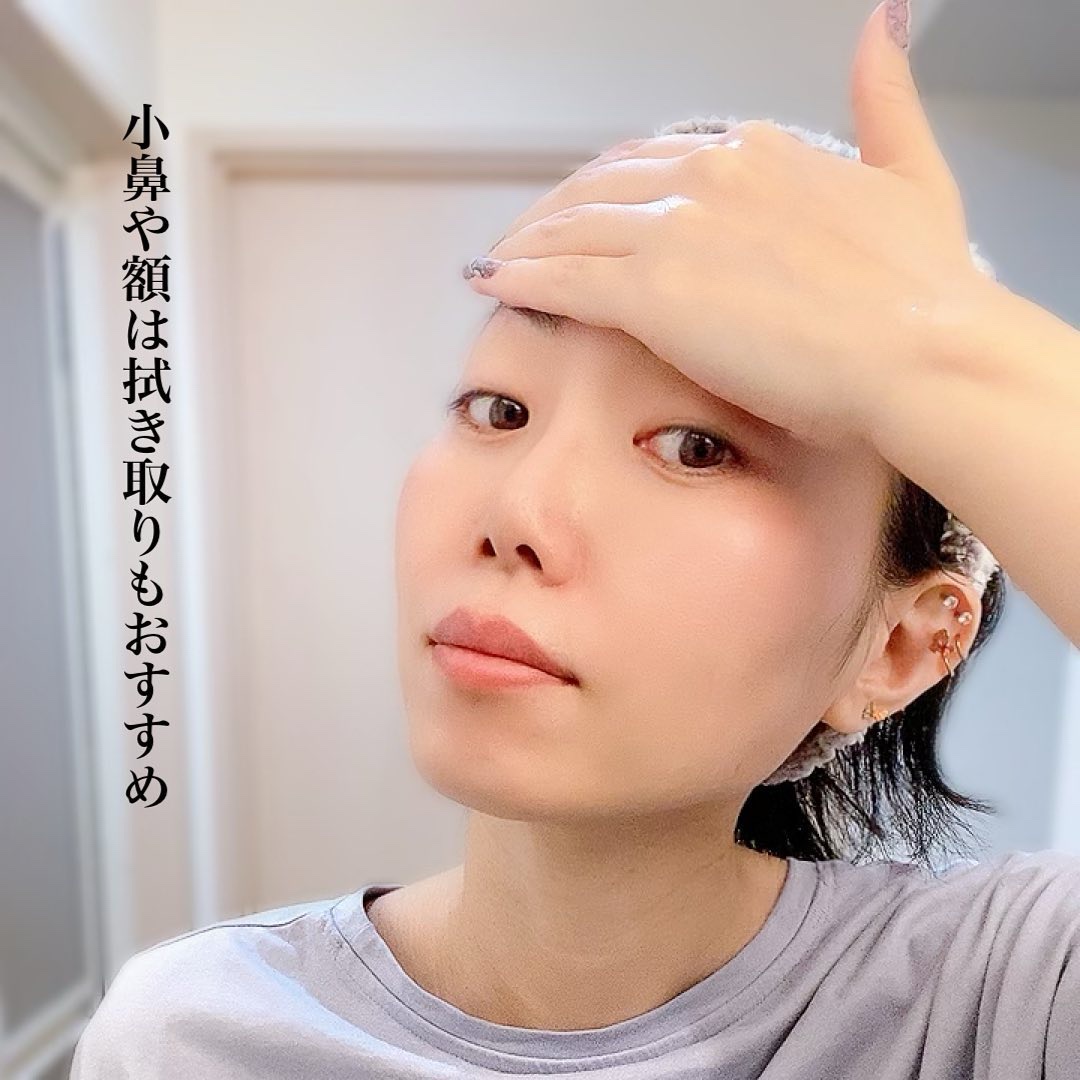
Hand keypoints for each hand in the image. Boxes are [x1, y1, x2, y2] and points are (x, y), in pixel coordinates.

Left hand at [463, 1, 984, 451]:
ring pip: (570, 228)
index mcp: (759, 155)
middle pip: (598, 187)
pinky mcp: (653, 292)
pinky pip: (562, 278)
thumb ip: (886, 97)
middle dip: (552, 213)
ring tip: (497, 263)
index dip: (607, 186)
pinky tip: (493, 284)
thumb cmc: (925, 289)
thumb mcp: (913, 172)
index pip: (652, 159)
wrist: (923, 352)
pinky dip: (520, 278)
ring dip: (525, 244)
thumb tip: (883, 23)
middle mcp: (709, 177)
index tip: (583, 210)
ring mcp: (676, 231)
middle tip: (521, 239)